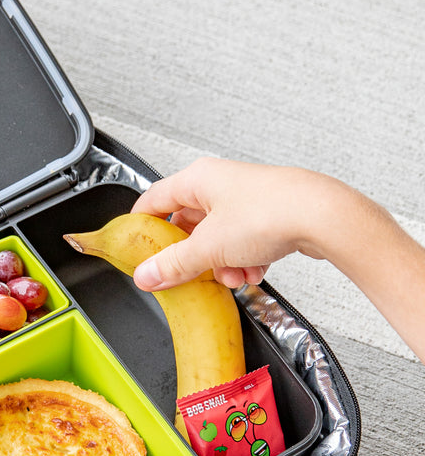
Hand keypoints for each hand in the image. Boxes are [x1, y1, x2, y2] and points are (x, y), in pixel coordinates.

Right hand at [130, 158, 354, 290]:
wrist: (322, 217)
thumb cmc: (270, 212)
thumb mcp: (209, 248)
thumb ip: (173, 265)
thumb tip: (146, 275)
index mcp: (198, 179)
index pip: (153, 199)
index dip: (141, 225)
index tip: (134, 248)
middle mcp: (220, 184)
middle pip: (188, 226)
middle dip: (191, 256)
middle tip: (190, 273)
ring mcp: (245, 199)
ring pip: (217, 239)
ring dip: (220, 264)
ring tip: (232, 276)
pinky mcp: (266, 215)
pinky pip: (242, 243)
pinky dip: (243, 261)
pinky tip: (253, 272)